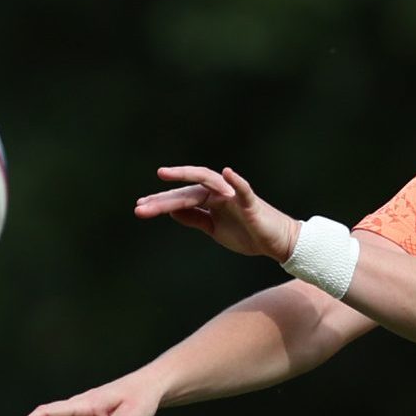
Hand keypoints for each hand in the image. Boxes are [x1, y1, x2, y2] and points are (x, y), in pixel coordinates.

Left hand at [134, 166, 298, 261]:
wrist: (276, 242)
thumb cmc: (248, 234)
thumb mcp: (214, 228)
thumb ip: (195, 218)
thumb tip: (172, 210)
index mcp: (210, 201)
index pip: (181, 199)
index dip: (160, 203)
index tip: (139, 207)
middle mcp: (219, 193)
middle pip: (187, 192)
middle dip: (163, 200)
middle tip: (140, 207)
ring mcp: (234, 195)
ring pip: (206, 184)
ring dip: (185, 178)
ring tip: (165, 175)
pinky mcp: (251, 203)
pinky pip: (243, 189)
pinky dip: (236, 181)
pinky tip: (228, 173)